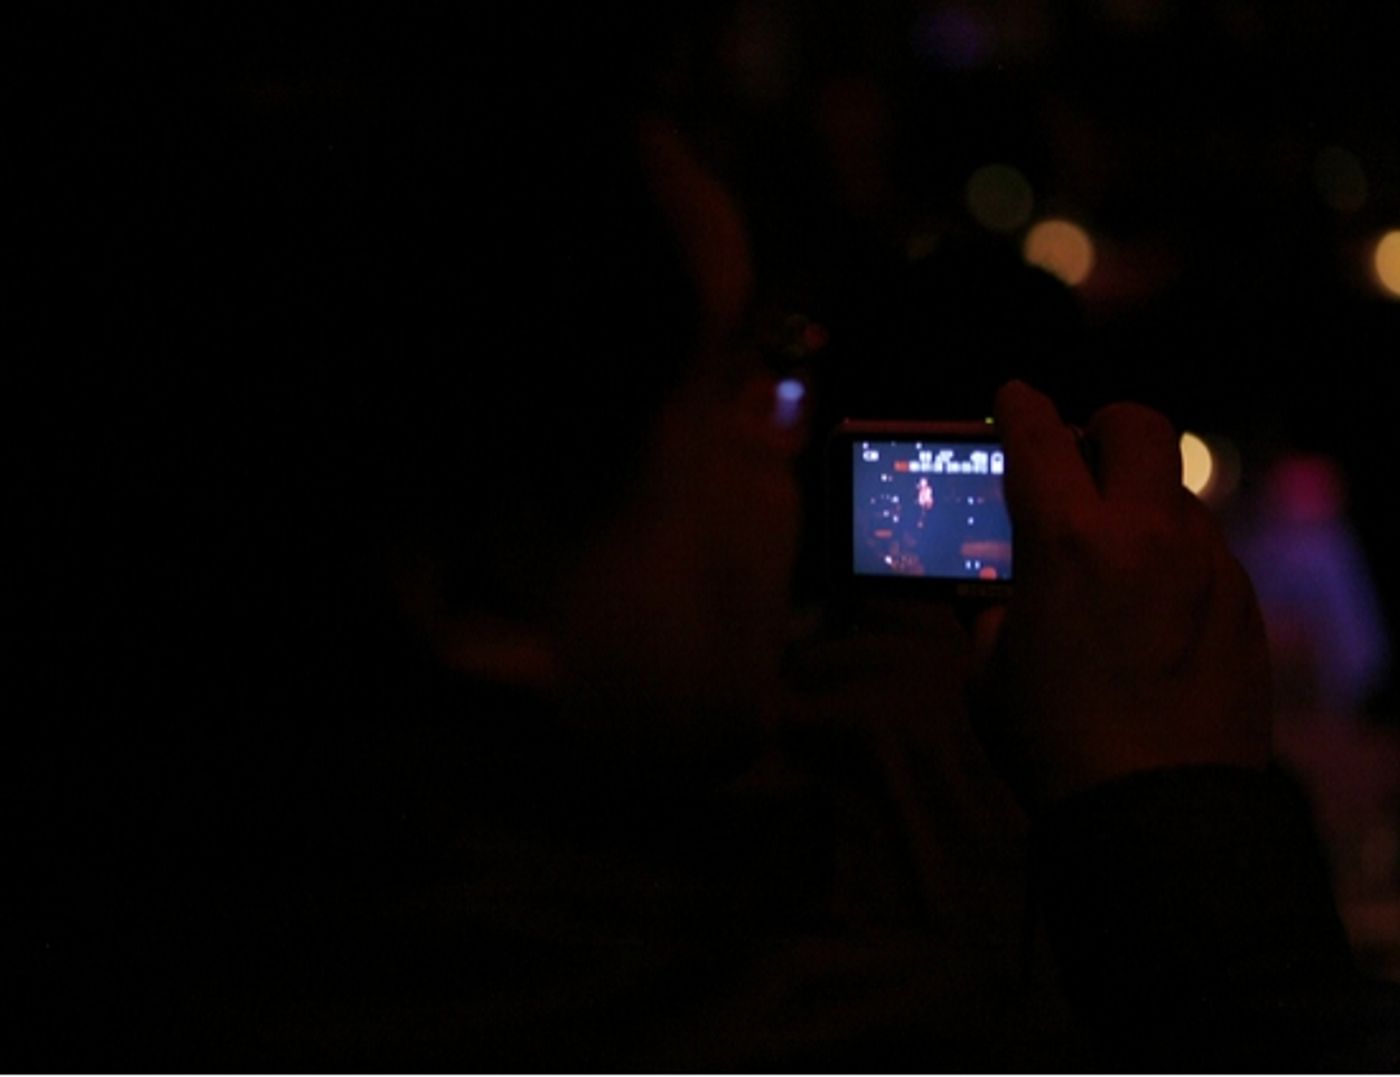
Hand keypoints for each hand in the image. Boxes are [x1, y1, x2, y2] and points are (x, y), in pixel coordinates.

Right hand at [972, 382, 1271, 807]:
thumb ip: (994, 611)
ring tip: (1112, 550)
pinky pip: (1205, 551)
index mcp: (1067, 542)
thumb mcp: (990, 671)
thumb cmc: (1054, 744)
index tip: (1013, 398)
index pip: (1039, 435)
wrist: (1155, 812)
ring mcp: (1205, 566)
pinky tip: (1151, 607)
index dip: (1019, 404)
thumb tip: (1000, 596)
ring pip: (1177, 492)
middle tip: (1078, 456)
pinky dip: (1173, 556)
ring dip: (1139, 500)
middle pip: (1137, 426)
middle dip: (1101, 426)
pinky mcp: (1243, 604)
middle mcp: (1145, 535)